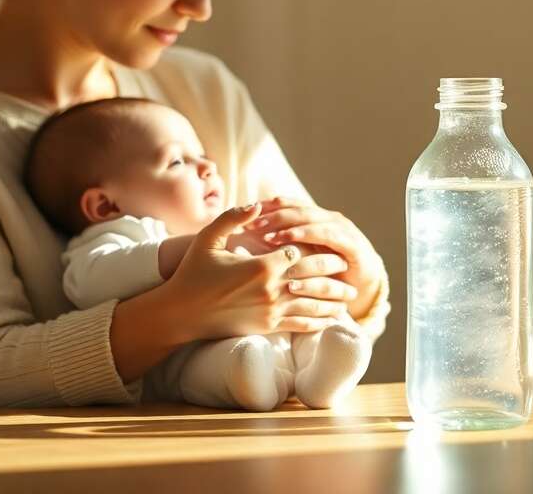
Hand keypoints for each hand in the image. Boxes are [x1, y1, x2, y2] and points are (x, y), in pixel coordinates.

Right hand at [162, 203, 350, 340]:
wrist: (181, 313)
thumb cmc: (193, 273)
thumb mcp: (209, 239)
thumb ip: (233, 218)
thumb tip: (257, 205)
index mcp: (261, 265)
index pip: (299, 253)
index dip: (315, 248)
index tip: (329, 245)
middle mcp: (271, 289)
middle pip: (313, 277)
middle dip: (334, 272)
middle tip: (349, 267)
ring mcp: (271, 310)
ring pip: (313, 304)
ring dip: (334, 300)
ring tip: (350, 297)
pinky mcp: (267, 327)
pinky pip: (301, 325)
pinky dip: (320, 322)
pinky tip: (332, 320)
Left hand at [243, 197, 386, 320]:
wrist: (362, 285)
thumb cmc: (326, 270)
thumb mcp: (303, 253)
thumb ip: (281, 242)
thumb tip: (247, 234)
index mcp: (314, 217)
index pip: (286, 204)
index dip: (266, 207)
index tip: (244, 214)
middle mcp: (327, 218)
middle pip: (297, 209)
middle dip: (273, 215)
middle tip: (251, 224)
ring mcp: (341, 229)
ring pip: (311, 219)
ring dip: (288, 226)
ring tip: (267, 235)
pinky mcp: (351, 244)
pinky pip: (328, 237)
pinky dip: (307, 237)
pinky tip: (290, 247)